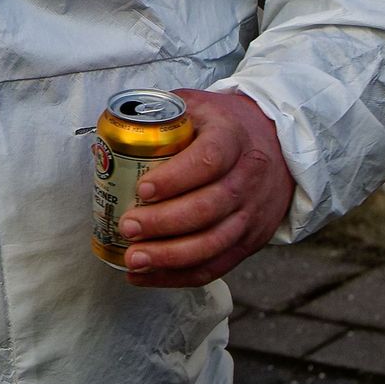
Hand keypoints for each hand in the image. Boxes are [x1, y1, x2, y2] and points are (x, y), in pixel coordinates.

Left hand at [113, 88, 291, 287]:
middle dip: (163, 223)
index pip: (209, 160)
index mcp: (233, 138)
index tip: (142, 189)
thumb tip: (107, 138)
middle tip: (128, 226)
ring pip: (212, 243)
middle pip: (208, 207)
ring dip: (169, 257)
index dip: (175, 178)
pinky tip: (147, 276)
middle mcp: (248, 177)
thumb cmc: (224, 127)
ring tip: (133, 258)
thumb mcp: (198, 106)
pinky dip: (179, 277)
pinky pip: (215, 266)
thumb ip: (160, 116)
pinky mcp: (249, 240)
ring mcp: (252, 212)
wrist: (277, 145)